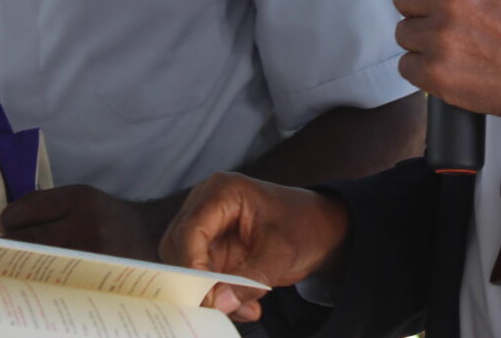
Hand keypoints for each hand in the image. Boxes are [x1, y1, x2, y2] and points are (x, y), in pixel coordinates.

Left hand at [0, 185, 179, 259]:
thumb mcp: (83, 198)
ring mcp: (88, 253)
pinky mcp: (90, 273)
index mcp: (81, 198)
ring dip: (21, 261)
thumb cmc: (107, 215)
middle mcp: (85, 224)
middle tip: (0, 247)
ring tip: (14, 260)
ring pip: (38, 259)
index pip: (32, 207)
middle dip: (10, 242)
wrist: (147, 236)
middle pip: (30, 237)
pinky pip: (53, 275)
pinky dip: (40, 273)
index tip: (3, 223)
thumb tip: (8, 218)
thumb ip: (49, 203)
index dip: (11, 217)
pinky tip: (34, 273)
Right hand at [159, 172, 349, 323]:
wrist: (321, 229)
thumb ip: (249, 280)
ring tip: (244, 309)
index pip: (189, 230)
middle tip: (220, 309)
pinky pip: (200, 277)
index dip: (190, 266)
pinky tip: (244, 307)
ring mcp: (207, 227)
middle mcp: (206, 205)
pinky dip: (217, 295)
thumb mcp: (282, 254)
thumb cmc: (304, 226)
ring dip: (208, 293)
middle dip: (197, 284)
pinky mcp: (211, 249)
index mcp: (223, 191)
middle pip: (178, 248)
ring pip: (185, 267)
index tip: (203, 297)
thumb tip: (217, 303)